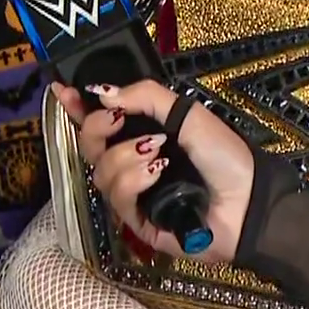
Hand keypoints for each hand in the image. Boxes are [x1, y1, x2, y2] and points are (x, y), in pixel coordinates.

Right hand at [53, 80, 254, 263]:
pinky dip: (135, 179)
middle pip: (89, 145)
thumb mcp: (188, 113)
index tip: (61, 89)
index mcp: (142, 134)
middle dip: (96, 128)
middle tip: (117, 119)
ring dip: (126, 157)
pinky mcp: (137, 220)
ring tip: (158, 154)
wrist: (247, 200)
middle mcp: (132, 162)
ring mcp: (134, 192)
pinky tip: (157, 172)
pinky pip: (118, 197)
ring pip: (101, 172)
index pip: (100, 120)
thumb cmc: (223, 155)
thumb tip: (102, 93)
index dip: (77, 106)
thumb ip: (145, 97)